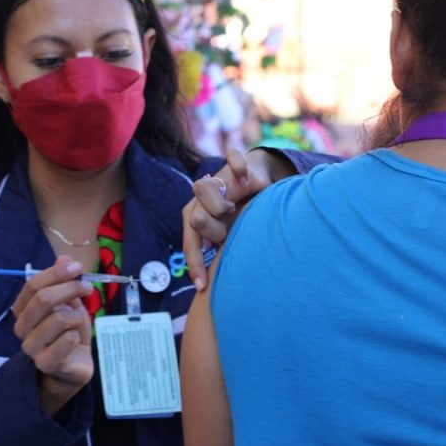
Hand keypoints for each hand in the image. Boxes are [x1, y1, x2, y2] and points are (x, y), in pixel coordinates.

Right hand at [11, 255, 93, 414]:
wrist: (75, 365)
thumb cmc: (69, 330)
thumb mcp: (70, 302)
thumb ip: (65, 281)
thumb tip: (64, 257)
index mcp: (23, 310)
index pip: (32, 285)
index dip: (56, 273)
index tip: (78, 268)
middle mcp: (22, 328)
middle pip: (43, 299)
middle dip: (70, 288)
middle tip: (88, 288)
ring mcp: (31, 347)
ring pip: (58, 318)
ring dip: (75, 316)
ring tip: (77, 323)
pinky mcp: (45, 363)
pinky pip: (65, 341)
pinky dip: (75, 335)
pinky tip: (75, 340)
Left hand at [183, 148, 294, 290]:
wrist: (256, 180)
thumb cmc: (239, 213)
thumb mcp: (230, 234)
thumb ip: (221, 248)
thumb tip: (214, 282)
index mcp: (196, 217)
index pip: (190, 243)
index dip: (195, 263)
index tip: (203, 285)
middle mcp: (201, 198)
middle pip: (195, 219)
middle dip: (214, 228)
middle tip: (230, 226)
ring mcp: (217, 178)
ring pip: (202, 189)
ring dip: (219, 203)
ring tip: (235, 206)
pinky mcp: (236, 162)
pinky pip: (233, 160)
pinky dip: (239, 169)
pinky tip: (247, 181)